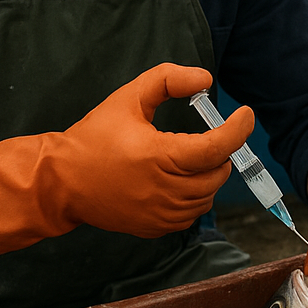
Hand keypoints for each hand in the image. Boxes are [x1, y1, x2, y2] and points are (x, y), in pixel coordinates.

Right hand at [0, 63, 253, 258]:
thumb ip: (167, 80)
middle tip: (205, 137)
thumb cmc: (94, 137)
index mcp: (158, 156)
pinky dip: (195, 198)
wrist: (62, 182)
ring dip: (209, 176)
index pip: (215, 148)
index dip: (237, 130)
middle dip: (219, 153)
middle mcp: (163, 190)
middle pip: (217, 173)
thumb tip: (205, 80)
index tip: (244, 114)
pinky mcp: (155, 228)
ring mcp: (160, 214)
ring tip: (190, 159)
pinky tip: (177, 181)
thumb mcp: (127, 98)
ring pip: (207, 197)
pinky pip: (191, 215)